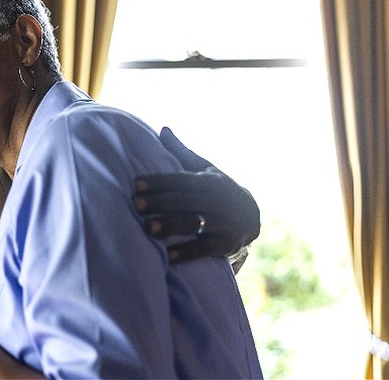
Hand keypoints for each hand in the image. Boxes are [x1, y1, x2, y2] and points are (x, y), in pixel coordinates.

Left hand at [134, 127, 259, 262]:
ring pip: (194, 224)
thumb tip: (163, 129)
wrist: (253, 217)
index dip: (160, 181)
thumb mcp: (205, 170)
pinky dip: (186, 253)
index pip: (182, 180)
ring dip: (171, 226)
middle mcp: (220, 201)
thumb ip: (182, 153)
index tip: (136, 184)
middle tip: (135, 204)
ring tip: (147, 228)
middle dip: (160, 202)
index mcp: (212, 181)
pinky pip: (205, 249)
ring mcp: (225, 223)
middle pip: (186, 201)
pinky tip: (166, 257)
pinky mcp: (227, 245)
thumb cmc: (217, 190)